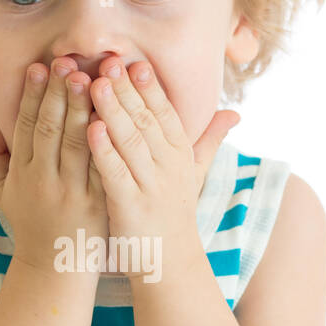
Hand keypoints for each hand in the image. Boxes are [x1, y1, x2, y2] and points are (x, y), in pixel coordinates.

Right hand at [0, 58, 108, 276]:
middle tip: (66, 61)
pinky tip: (114, 117)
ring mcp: (72, 192)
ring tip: (90, 78)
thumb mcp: (1, 189)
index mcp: (22, 173)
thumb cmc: (29, 221)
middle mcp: (44, 180)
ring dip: (83, 108)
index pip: (25, 125)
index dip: (31, 95)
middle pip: (50, 129)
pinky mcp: (98, 203)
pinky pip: (103, 166)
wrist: (55, 268)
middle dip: (58, 93)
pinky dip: (108, 141)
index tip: (39, 67)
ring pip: (77, 144)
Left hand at [86, 57, 239, 248]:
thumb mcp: (195, 173)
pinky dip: (105, 150)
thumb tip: (234, 112)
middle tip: (109, 61)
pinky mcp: (130, 207)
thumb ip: (210, 140)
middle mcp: (169, 167)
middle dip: (127, 89)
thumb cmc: (175, 214)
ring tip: (95, 83)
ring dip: (113, 110)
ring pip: (130, 141)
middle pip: (147, 121)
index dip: (151, 87)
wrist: (169, 263)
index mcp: (181, 155)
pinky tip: (90, 128)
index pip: (166, 113)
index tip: (136, 62)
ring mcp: (150, 187)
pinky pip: (116, 172)